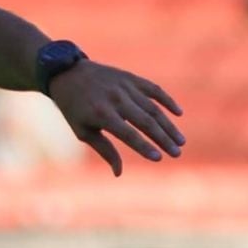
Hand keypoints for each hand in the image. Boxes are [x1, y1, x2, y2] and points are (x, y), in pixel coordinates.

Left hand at [48, 60, 184, 175]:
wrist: (67, 73)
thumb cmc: (73, 107)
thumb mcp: (82, 130)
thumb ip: (104, 150)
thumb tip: (118, 173)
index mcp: (101, 114)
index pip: (129, 134)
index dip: (144, 147)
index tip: (159, 158)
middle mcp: (115, 99)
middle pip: (146, 121)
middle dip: (163, 139)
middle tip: (177, 153)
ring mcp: (124, 86)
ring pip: (153, 107)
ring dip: (169, 125)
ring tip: (180, 141)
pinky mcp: (130, 77)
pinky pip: (153, 89)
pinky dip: (167, 100)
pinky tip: (179, 113)